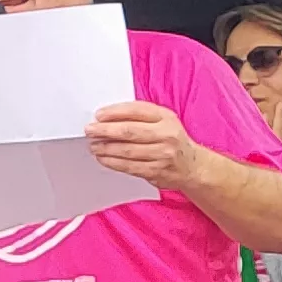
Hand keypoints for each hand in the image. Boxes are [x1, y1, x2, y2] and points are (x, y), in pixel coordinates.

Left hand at [81, 100, 196, 187]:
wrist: (191, 166)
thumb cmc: (171, 140)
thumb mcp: (163, 121)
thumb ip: (140, 116)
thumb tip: (108, 117)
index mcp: (165, 117)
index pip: (137, 111)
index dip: (115, 112)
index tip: (99, 115)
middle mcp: (166, 135)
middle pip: (129, 131)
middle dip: (105, 130)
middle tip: (90, 130)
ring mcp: (162, 154)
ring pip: (127, 150)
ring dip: (106, 148)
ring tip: (94, 146)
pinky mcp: (156, 171)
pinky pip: (129, 166)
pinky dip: (112, 162)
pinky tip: (103, 158)